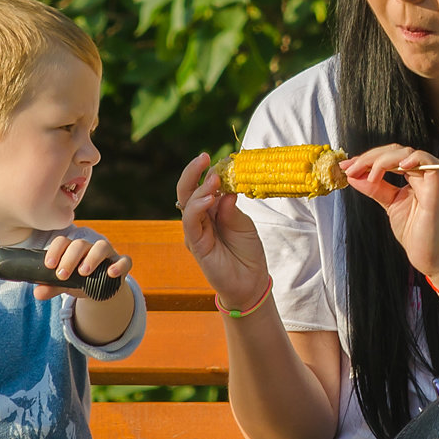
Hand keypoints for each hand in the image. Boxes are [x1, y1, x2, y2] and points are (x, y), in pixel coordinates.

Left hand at [36, 236, 131, 300]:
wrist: (101, 290)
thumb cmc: (80, 282)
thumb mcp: (65, 285)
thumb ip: (52, 287)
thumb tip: (37, 293)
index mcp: (73, 249)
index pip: (63, 242)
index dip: (55, 251)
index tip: (49, 265)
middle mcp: (89, 248)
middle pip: (80, 244)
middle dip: (70, 259)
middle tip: (62, 275)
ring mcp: (107, 254)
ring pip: (102, 246)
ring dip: (92, 258)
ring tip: (83, 272)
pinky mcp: (121, 263)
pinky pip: (124, 260)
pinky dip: (119, 265)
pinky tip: (111, 273)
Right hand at [176, 153, 270, 308]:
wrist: (251, 282)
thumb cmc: (247, 252)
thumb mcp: (243, 224)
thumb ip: (231, 208)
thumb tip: (226, 189)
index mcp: (211, 210)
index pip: (202, 185)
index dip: (206, 171)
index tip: (216, 157)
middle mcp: (200, 219)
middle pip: (187, 191)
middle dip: (192, 172)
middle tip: (204, 157)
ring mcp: (195, 231)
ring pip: (187, 204)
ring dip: (199, 189)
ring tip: (213, 178)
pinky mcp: (196, 245)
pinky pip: (191, 223)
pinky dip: (197, 208)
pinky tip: (209, 199)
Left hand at [340, 145, 438, 280]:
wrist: (431, 256)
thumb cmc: (416, 233)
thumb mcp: (389, 205)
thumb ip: (374, 188)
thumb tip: (353, 176)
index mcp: (413, 177)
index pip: (388, 157)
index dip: (366, 159)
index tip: (346, 167)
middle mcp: (423, 174)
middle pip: (395, 151)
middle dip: (369, 158)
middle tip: (350, 168)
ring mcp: (431, 178)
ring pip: (406, 153)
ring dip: (381, 160)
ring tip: (368, 174)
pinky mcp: (437, 186)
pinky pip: (428, 162)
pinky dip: (412, 159)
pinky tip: (399, 166)